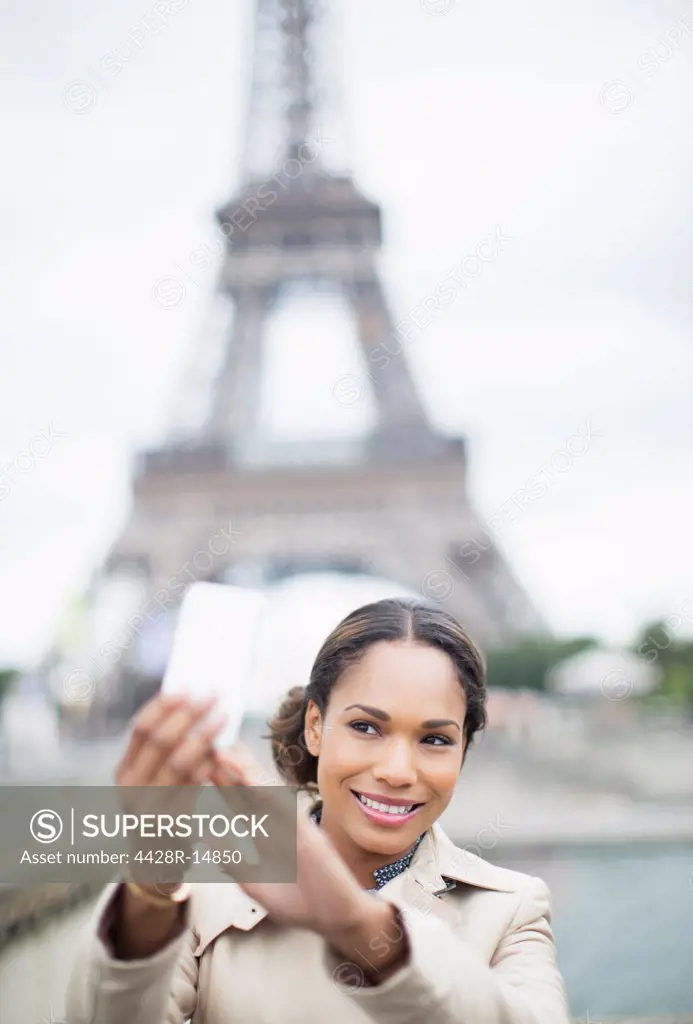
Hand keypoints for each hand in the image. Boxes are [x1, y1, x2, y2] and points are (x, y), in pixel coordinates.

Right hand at [115, 691, 227, 886]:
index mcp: (123, 771)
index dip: (164, 705)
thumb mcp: (147, 780)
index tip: (187, 685)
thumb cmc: (157, 808)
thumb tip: (188, 703)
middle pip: (161, 741)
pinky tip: (223, 750)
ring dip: (204, 735)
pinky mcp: (172, 823)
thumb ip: (160, 751)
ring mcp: (149, 807)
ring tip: (224, 716)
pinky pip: (194, 787)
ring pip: (179, 763)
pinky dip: (209, 766)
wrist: (153, 863)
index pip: (141, 728)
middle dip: (189, 714)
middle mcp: (130, 788)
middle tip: (214, 695)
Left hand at [210, 747, 372, 939]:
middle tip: (208, 748)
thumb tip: (207, 841)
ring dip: (244, 772)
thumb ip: (233, 862)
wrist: (336, 917)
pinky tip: (248, 778)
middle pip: (248, 794)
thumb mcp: (255, 884)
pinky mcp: (305, 833)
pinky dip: (266, 794)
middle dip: (228, 772)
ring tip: (224, 752)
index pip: (238, 808)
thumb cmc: (299, 902)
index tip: (197, 769)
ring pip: (264, 794)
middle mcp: (276, 827)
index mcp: (264, 838)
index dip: (220, 788)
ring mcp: (291, 827)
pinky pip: (282, 808)